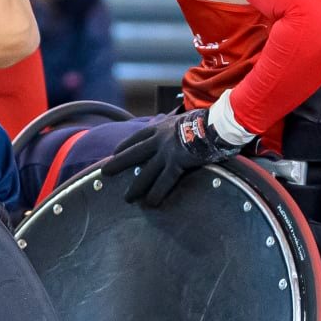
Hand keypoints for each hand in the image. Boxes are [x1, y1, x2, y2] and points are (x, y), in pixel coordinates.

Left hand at [105, 108, 246, 206]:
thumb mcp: (185, 117)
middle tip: (105, 172)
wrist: (215, 123)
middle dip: (118, 163)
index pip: (138, 136)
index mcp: (161, 126)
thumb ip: (177, 124)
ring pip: (146, 171)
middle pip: (134, 153)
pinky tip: (150, 203)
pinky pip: (164, 181)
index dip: (125, 144)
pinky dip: (156, 193)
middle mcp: (159, 139)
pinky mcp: (176, 162)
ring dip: (135, 186)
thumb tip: (179, 124)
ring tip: (127, 198)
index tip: (116, 151)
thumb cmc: (206, 119)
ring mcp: (166, 152)